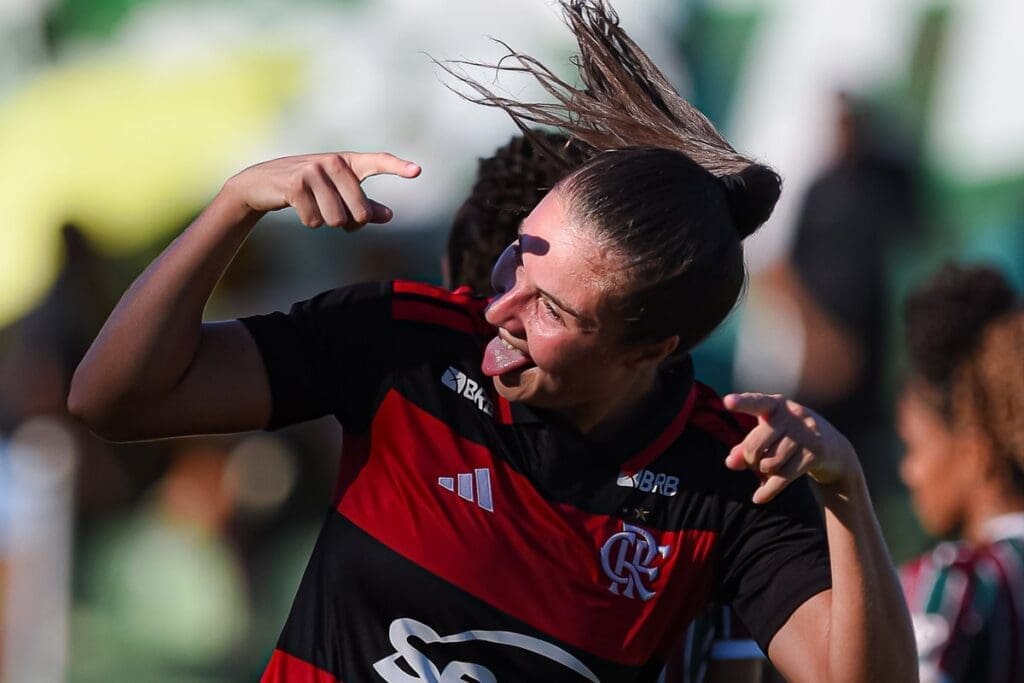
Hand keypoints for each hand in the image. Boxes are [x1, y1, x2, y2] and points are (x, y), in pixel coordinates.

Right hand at [222, 151, 420, 229]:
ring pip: (337, 220)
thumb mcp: (336, 193)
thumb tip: (389, 216)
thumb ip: (364, 205)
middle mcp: (333, 162)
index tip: (417, 171)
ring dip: (326, 222)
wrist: (261, 184)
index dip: (397, 167)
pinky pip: (315, 221)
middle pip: (359, 212)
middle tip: (335, 215)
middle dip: (349, 223)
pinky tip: (298, 207)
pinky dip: (309, 221)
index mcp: (347, 162)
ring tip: (314, 208)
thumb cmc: (307, 188)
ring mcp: (314, 172)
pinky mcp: (296, 185)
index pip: (377, 162)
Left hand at [722, 393, 860, 503]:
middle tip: (756, 463)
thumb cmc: (790, 438)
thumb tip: (730, 463)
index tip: (727, 401)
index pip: (756, 402)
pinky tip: (759, 498)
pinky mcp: (816, 453)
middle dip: (750, 461)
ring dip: (764, 473)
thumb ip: (744, 447)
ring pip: (768, 464)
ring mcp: (807, 433)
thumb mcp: (768, 436)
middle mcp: (792, 415)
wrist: (834, 450)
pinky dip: (768, 490)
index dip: (742, 403)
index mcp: (776, 404)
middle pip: (754, 447)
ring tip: (769, 469)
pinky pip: (783, 477)